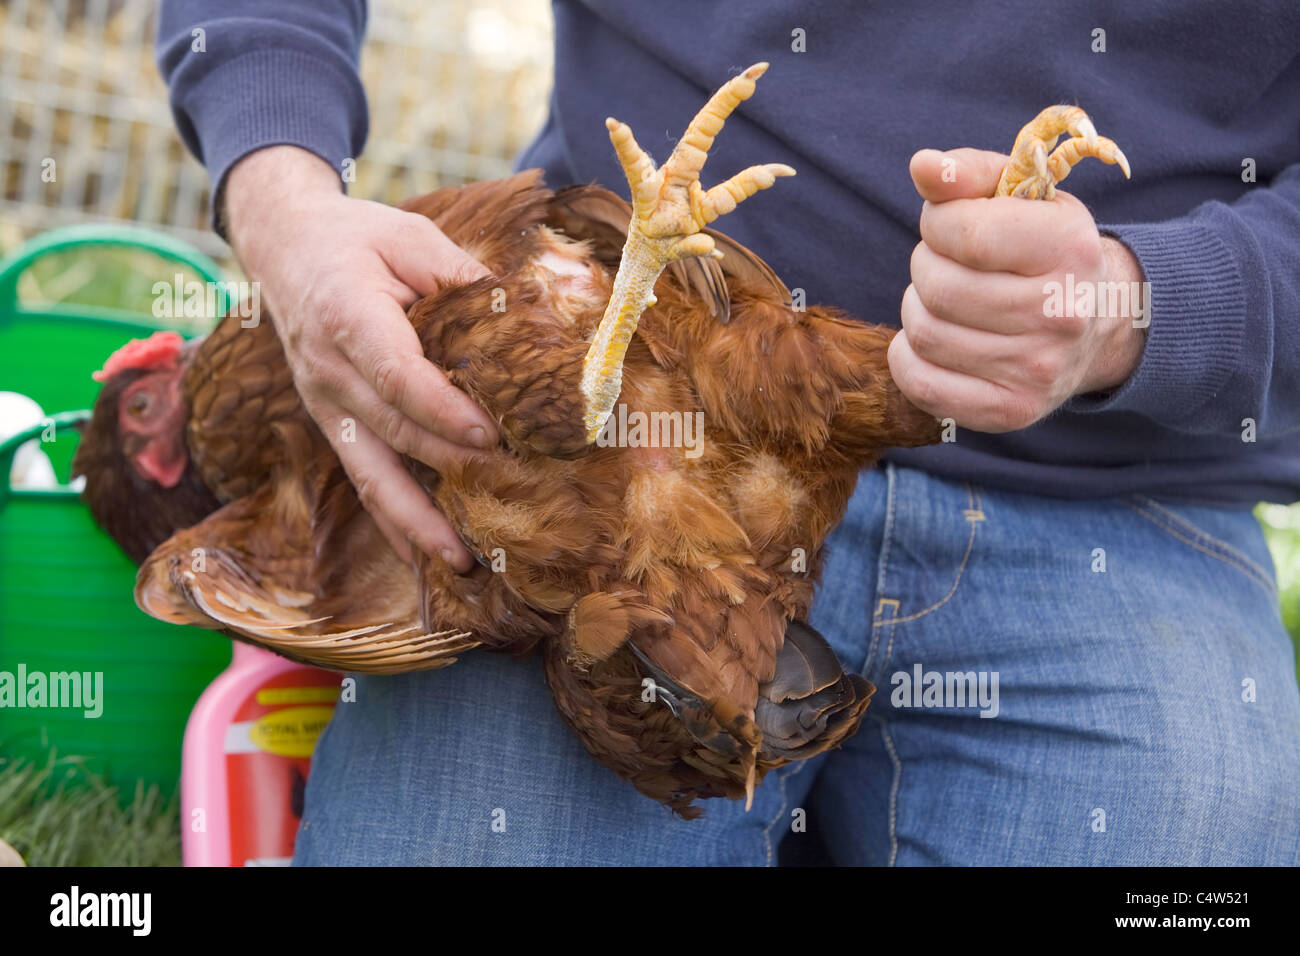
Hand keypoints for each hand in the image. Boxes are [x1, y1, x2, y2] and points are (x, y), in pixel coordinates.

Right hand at [223, 146, 497, 569]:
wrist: (284, 245)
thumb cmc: (357, 239)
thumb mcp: (412, 238)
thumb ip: (462, 278)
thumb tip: (527, 317)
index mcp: (348, 317)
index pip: (397, 375)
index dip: (443, 410)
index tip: (490, 436)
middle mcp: (329, 371)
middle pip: (393, 432)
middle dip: (452, 467)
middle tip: (511, 497)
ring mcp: (324, 404)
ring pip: (370, 473)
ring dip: (415, 522)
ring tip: (461, 561)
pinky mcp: (331, 423)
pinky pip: (361, 479)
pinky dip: (391, 522)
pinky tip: (422, 557)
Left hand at [889, 148, 1146, 432]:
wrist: (1098, 323)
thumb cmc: (1043, 249)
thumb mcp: (1021, 198)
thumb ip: (968, 173)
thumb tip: (922, 166)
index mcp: (1069, 248)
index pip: (966, 233)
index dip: (938, 223)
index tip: (948, 225)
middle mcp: (1061, 314)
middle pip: (938, 286)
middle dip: (927, 266)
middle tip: (948, 265)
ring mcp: (1037, 370)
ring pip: (925, 333)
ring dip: (919, 308)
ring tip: (946, 300)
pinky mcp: (1010, 411)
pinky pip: (921, 383)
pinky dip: (909, 357)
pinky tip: (933, 340)